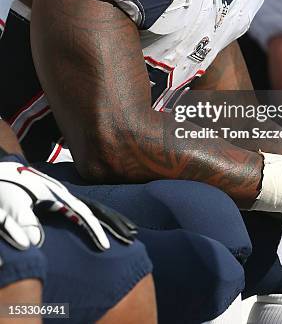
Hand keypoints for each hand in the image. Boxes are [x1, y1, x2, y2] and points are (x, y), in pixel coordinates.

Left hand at [0, 158, 117, 249]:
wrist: (3, 171)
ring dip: (111, 219)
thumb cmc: (6, 188)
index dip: (95, 231)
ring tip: (128, 231)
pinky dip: (99, 217)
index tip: (106, 247)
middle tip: (131, 237)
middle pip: (96, 208)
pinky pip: (86, 209)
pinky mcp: (60, 198)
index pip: (84, 214)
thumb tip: (34, 243)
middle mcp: (66, 194)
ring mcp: (65, 195)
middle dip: (115, 222)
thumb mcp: (11, 204)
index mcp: (58, 195)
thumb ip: (23, 221)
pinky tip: (105, 224)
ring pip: (94, 207)